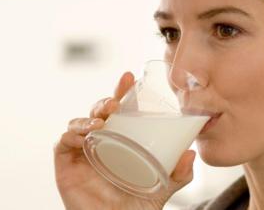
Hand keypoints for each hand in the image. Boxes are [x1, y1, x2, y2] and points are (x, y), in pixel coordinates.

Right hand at [54, 72, 195, 209]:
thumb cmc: (139, 204)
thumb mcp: (164, 186)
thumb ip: (179, 173)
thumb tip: (191, 154)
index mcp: (122, 139)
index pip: (120, 110)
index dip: (122, 92)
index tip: (129, 78)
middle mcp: (102, 141)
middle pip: (98, 112)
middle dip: (105, 101)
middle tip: (114, 102)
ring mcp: (83, 152)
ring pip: (79, 123)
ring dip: (88, 117)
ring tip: (102, 121)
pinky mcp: (66, 165)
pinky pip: (62, 143)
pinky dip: (70, 135)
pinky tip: (84, 136)